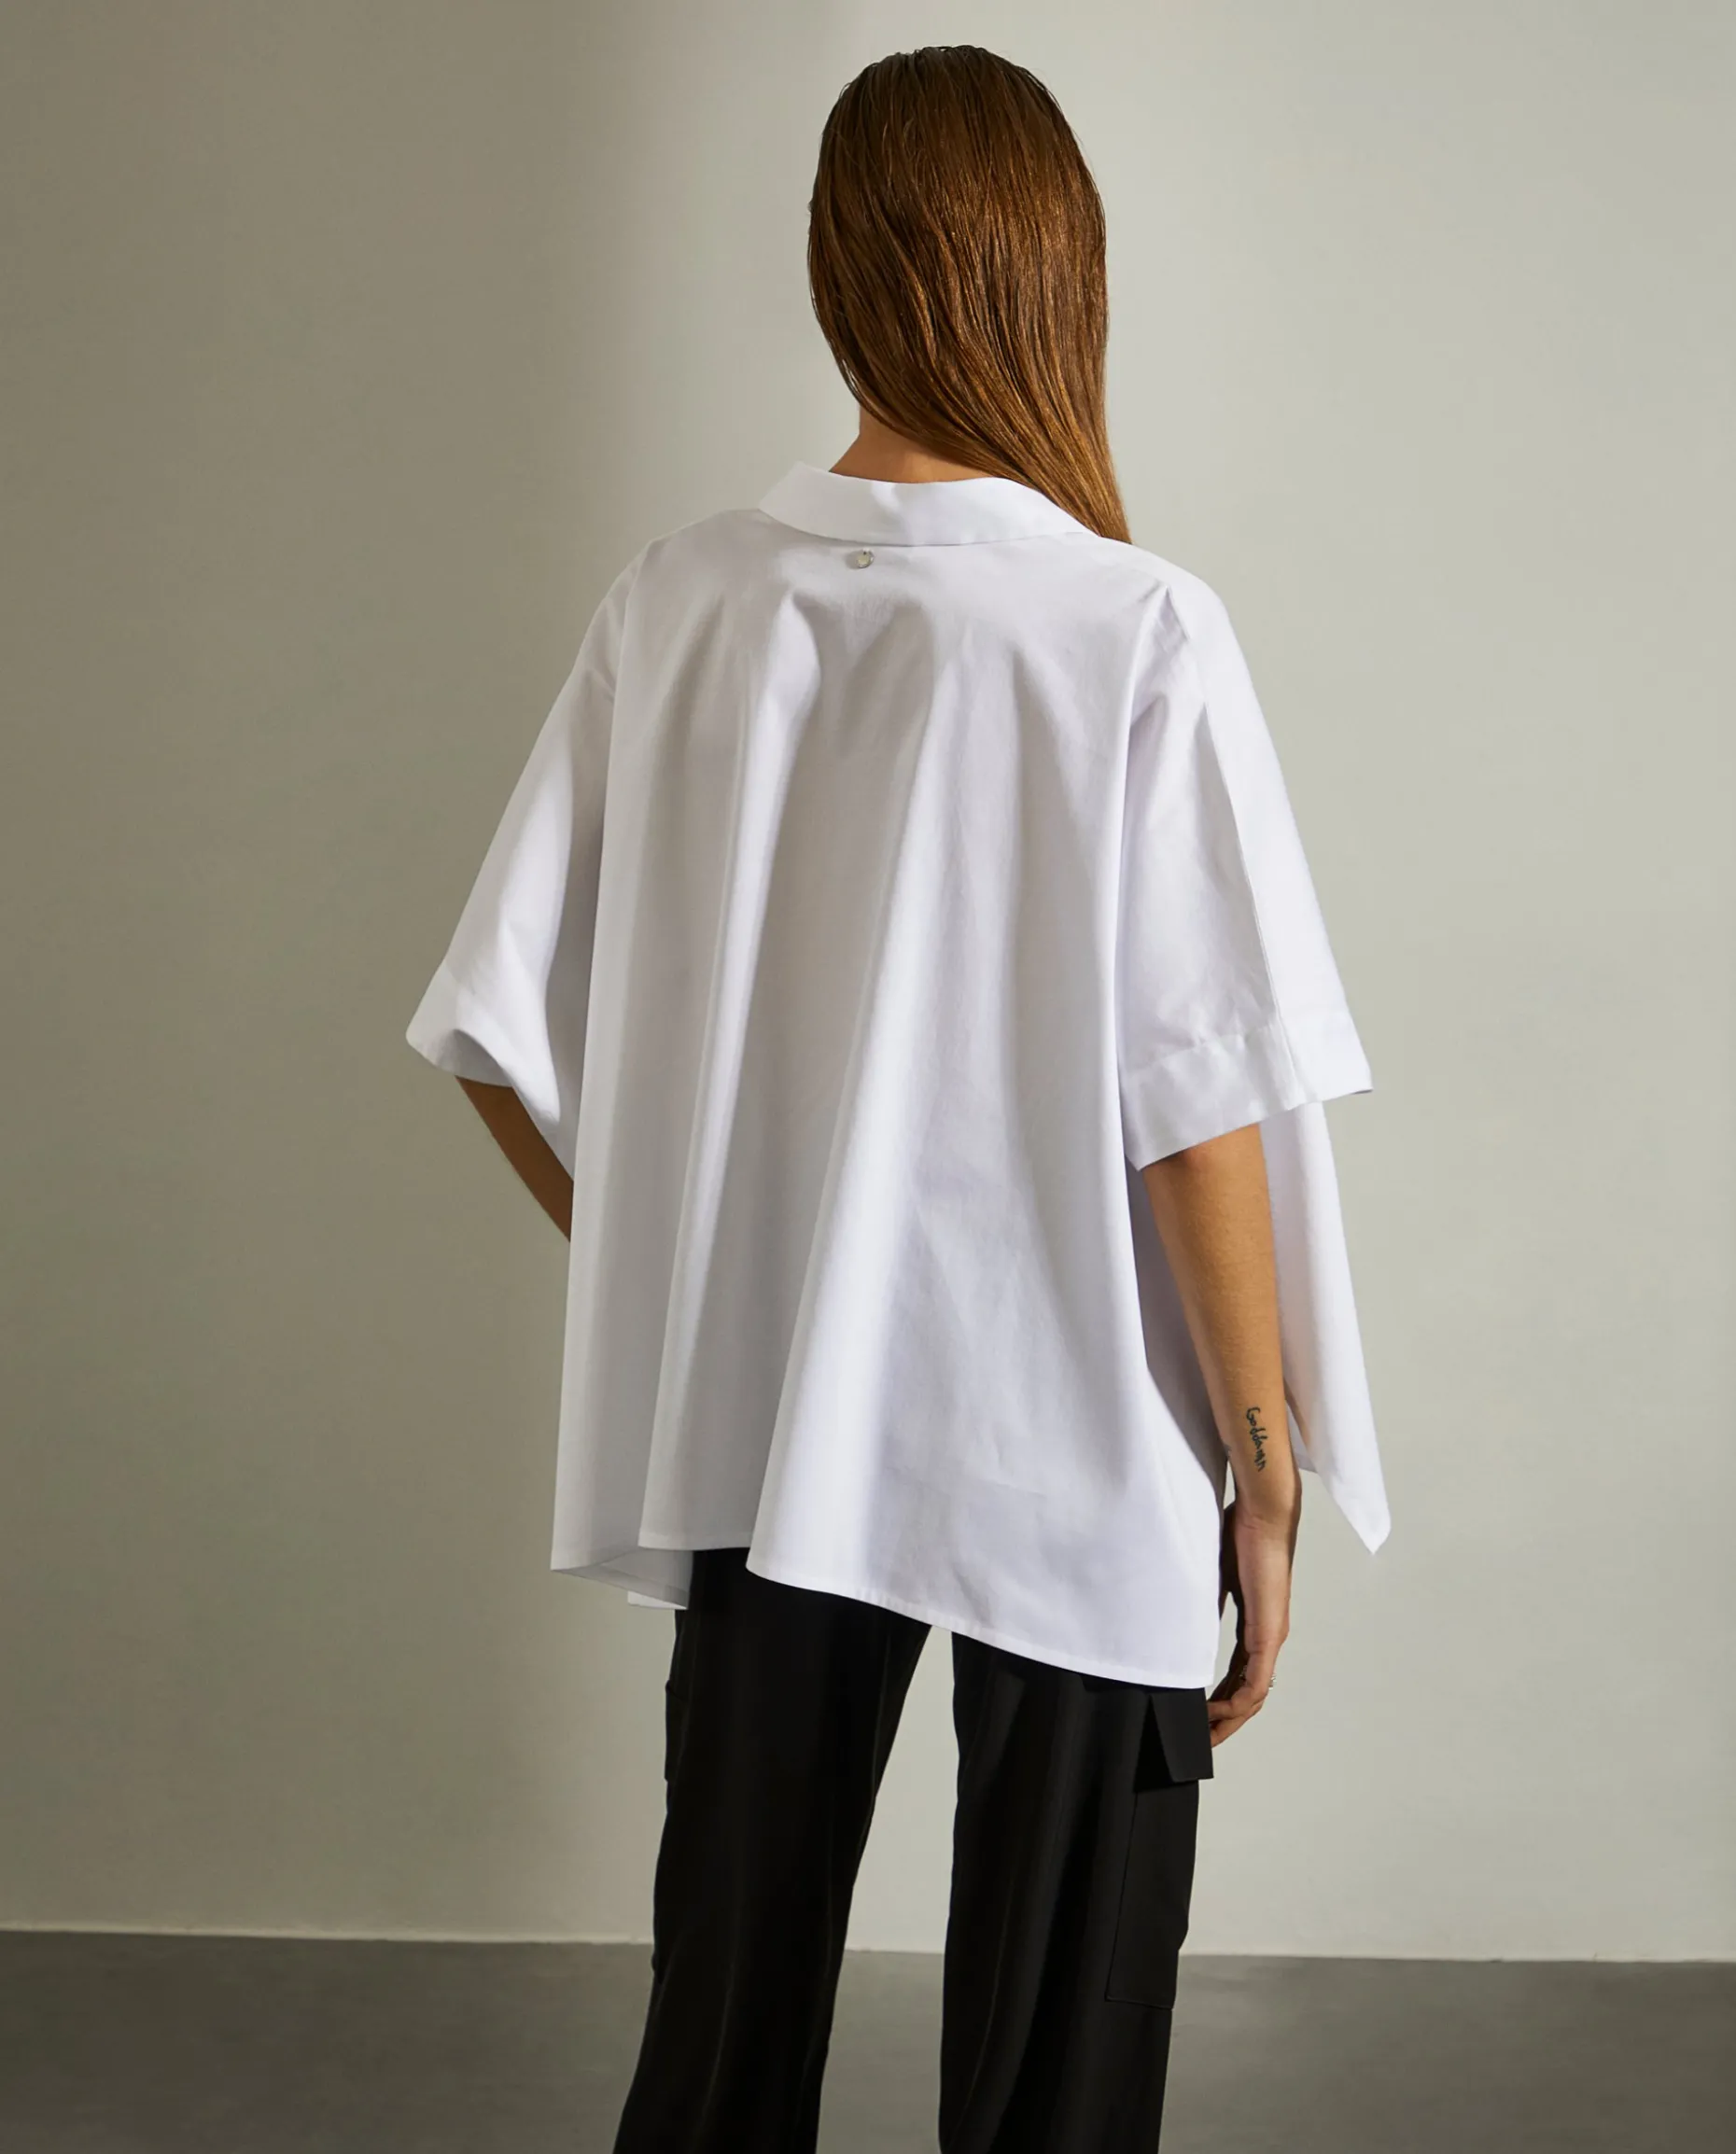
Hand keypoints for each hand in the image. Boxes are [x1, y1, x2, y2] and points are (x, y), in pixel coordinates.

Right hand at [1208, 1496, 1296, 1746]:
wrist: (1264, 1515)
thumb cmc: (1241, 1533)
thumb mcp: (1214, 1575)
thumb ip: (1205, 1600)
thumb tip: (1182, 1615)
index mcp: (1257, 1625)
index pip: (1240, 1675)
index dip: (1221, 1698)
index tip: (1199, 1713)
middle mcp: (1268, 1637)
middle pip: (1249, 1694)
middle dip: (1225, 1719)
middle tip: (1201, 1737)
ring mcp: (1271, 1637)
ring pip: (1253, 1695)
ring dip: (1230, 1718)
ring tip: (1205, 1731)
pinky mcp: (1268, 1633)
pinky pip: (1255, 1683)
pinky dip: (1237, 1702)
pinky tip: (1217, 1711)